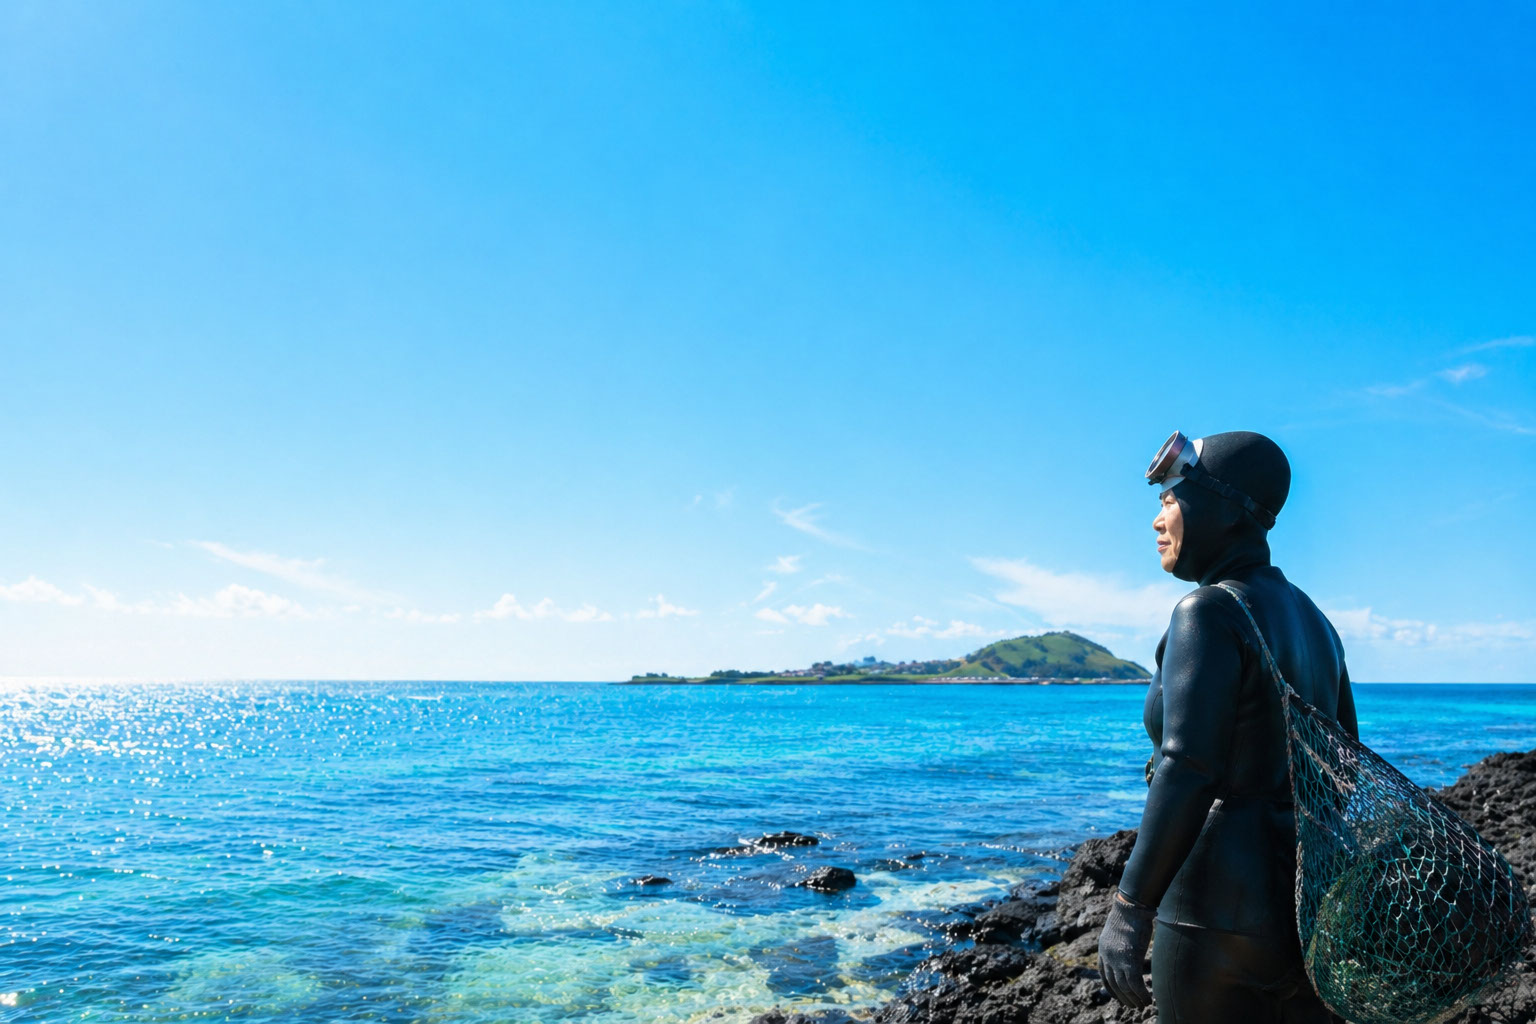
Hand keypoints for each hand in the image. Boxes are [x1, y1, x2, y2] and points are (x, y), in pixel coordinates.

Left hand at [1098, 890, 1154, 1008]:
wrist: (1130, 906)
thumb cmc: (1129, 915)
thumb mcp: (1119, 931)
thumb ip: (1120, 943)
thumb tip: (1129, 948)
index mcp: (1103, 950)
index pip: (1104, 975)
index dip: (1111, 988)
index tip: (1118, 997)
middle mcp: (1107, 956)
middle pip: (1113, 984)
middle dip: (1123, 998)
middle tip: (1133, 1006)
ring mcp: (1117, 959)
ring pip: (1124, 987)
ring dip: (1134, 999)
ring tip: (1142, 1005)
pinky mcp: (1129, 960)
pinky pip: (1134, 984)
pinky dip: (1141, 994)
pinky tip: (1148, 999)